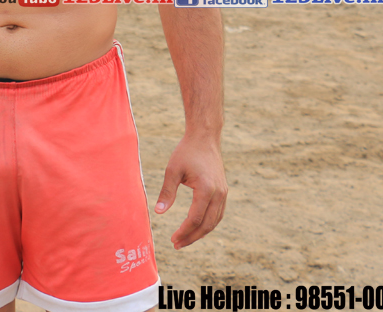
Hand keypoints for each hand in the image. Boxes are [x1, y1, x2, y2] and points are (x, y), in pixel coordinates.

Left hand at [155, 134, 226, 248]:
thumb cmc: (186, 152)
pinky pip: (218, 214)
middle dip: (192, 237)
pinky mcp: (223, 191)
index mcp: (206, 189)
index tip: (172, 239)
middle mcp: (218, 194)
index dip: (184, 231)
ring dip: (200, 233)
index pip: (195, 218)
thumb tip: (159, 213)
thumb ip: (167, 192)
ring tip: (185, 240)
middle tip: (177, 245)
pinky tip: (196, 227)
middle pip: (207, 224)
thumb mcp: (172, 170)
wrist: (204, 138)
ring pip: (214, 221)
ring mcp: (223, 193)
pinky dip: (208, 224)